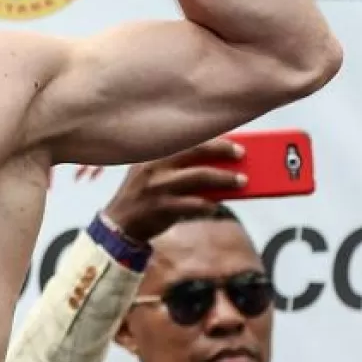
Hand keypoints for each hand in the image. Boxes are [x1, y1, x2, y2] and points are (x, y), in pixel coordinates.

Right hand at [101, 138, 245, 243]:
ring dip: (225, 178)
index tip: (231, 140)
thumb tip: (218, 165)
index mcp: (152, 154)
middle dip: (222, 150)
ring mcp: (158, 186)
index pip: (186, 138)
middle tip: (241, 155)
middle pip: (196, 150)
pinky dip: (209, 204)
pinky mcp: (162, 207)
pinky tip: (214, 206)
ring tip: (241, 181)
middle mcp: (154, 166)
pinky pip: (195, 204)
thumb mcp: (153, 174)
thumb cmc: (144, 196)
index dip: (211, 138)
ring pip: (200, 176)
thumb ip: (177, 167)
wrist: (119, 224)